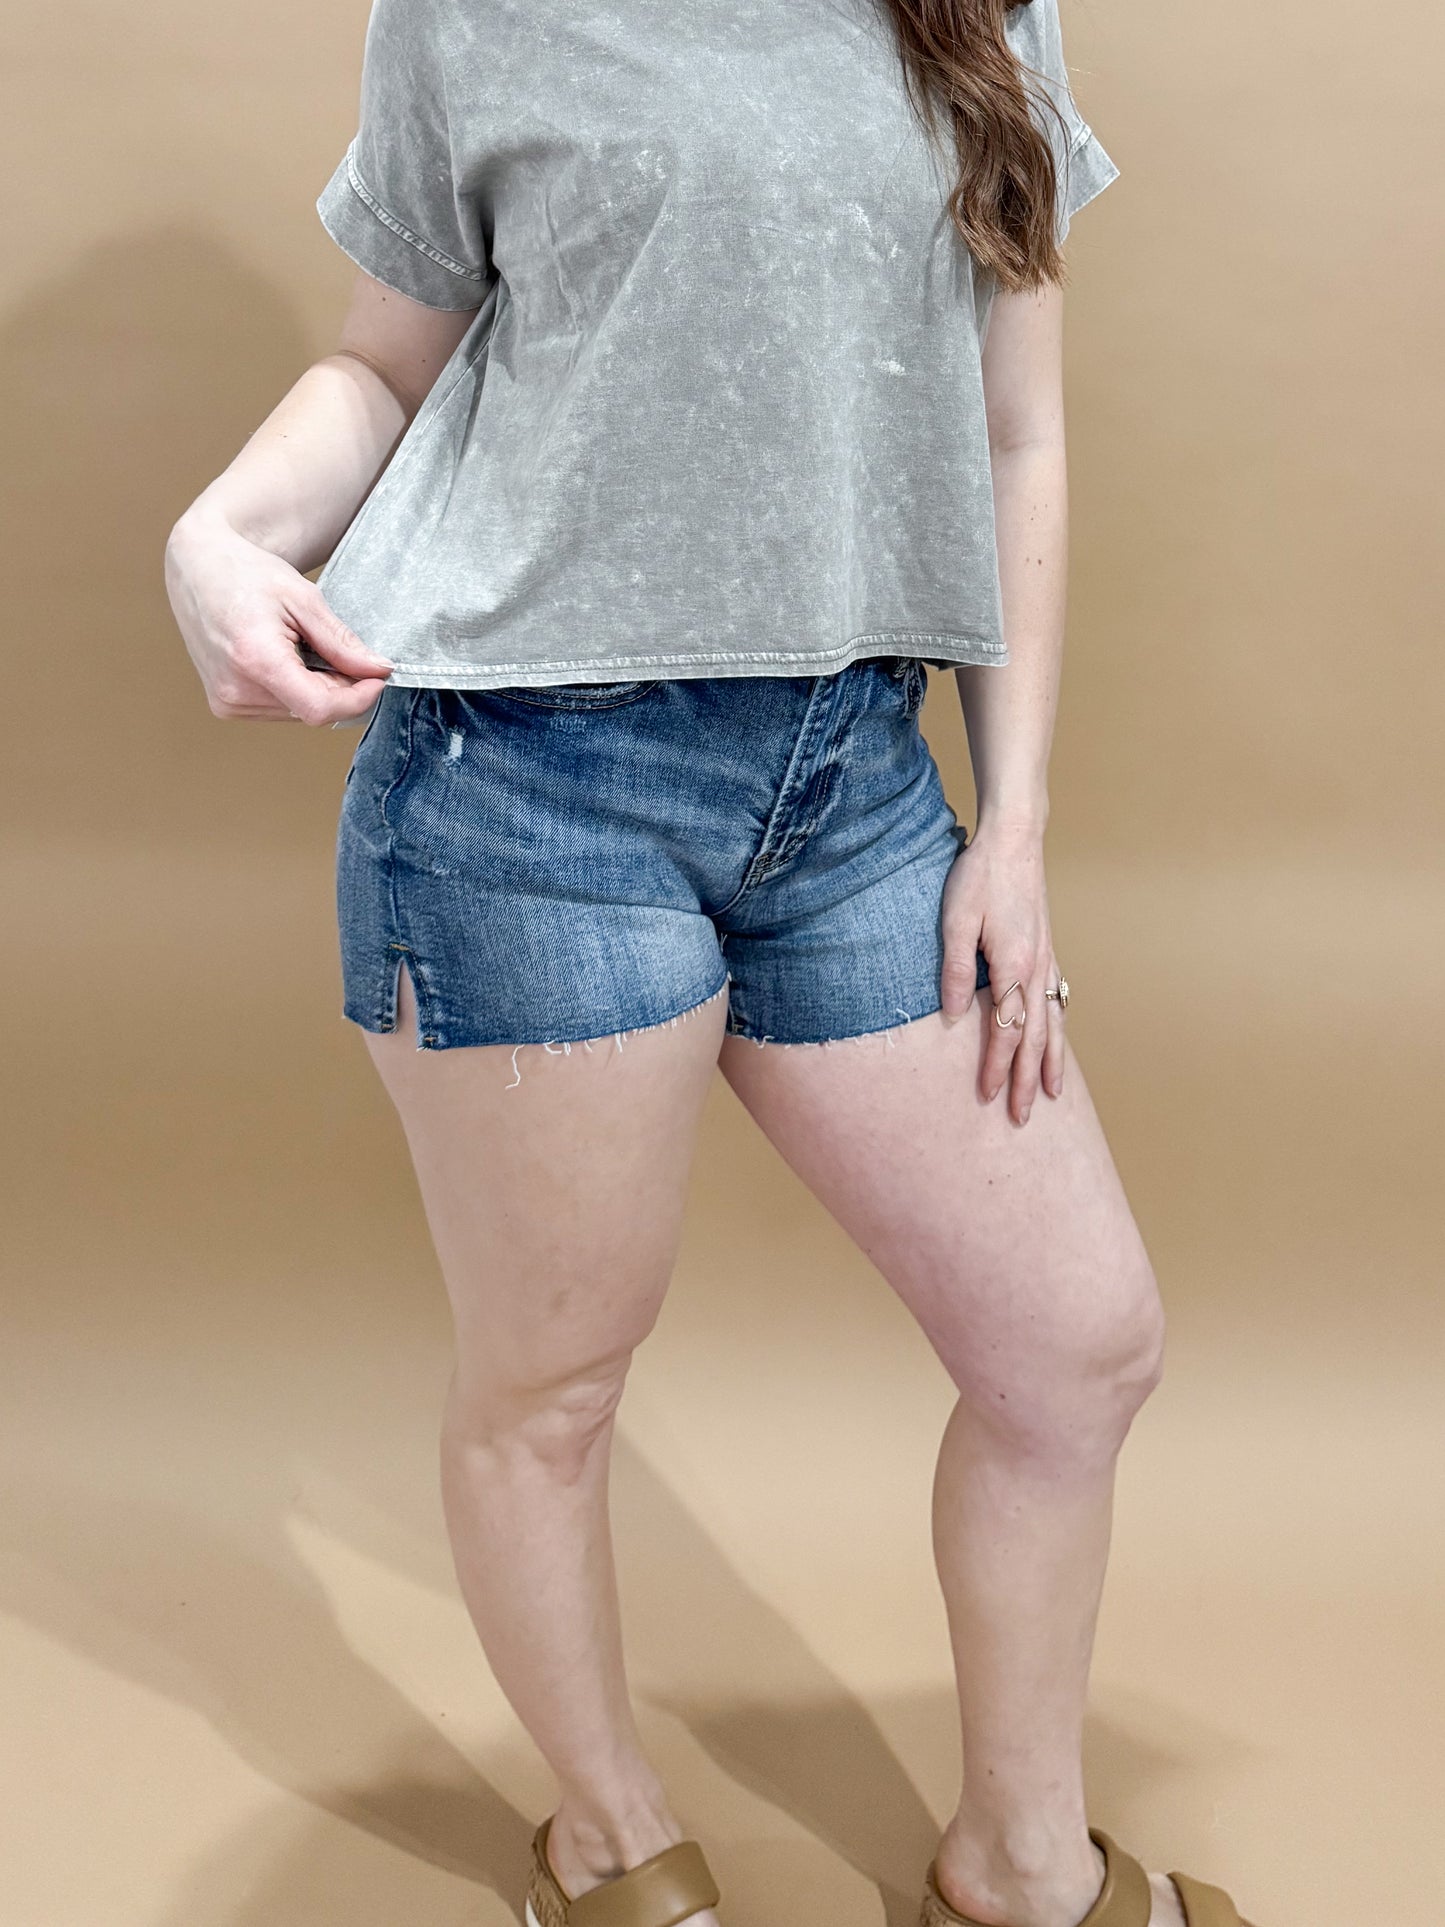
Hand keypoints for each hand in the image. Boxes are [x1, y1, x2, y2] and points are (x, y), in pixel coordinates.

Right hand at [165, 509, 392, 724]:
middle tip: (342, 653)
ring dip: (316, 689)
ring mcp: (226, 700)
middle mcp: (235, 689)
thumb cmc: (248, 574)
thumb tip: (379, 669)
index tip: (377, 678)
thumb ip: (341, 642)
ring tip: (302, 647)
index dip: (356, 699)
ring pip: (298, 713)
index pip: (319, 708)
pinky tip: (285, 659)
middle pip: (312, 710)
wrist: (199, 568)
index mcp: (255, 659)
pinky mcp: (224, 704)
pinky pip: (278, 709)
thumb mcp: (304, 599)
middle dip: (340, 688)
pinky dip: (294, 690)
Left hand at [938, 819, 1065, 1123]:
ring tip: (1051, 1095)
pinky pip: (1057, 1002)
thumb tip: (951, 1014)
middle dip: (1026, 1081)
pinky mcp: (1047, 952)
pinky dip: (1058, 1030)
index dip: (996, 1068)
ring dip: (1049, 1063)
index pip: (1005, 1032)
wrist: (1014, 840)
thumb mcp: (955, 920)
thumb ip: (955, 969)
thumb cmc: (979, 877)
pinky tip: (1057, 1041)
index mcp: (1014, 967)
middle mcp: (1037, 970)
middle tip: (1021, 1119)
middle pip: (1034, 1039)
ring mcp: (1047, 962)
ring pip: (1053, 1024)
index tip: (987, 1098)